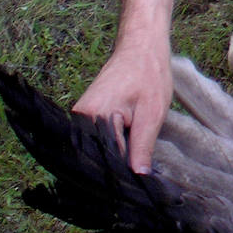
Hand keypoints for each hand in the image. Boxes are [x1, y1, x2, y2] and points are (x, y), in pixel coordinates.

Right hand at [73, 0, 180, 172]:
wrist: (141, 43)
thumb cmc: (149, 72)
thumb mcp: (152, 112)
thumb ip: (141, 147)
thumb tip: (137, 178)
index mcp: (92, 118)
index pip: (104, 160)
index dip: (121, 178)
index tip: (136, 189)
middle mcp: (79, 119)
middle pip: (94, 159)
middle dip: (114, 173)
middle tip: (136, 186)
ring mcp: (80, 117)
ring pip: (94, 152)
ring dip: (111, 163)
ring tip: (129, 175)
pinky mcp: (87, 116)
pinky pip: (95, 142)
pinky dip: (108, 152)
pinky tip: (122, 160)